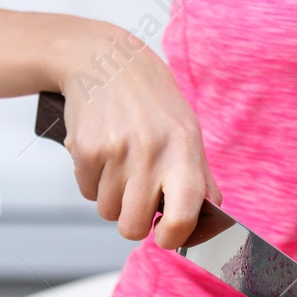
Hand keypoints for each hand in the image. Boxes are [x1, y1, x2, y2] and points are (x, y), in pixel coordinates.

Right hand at [56, 22, 219, 248]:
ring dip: (111, 197)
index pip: (183, 215)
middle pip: (133, 226)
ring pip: (106, 211)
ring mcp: (116, 150)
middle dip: (132, 220)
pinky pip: (86, 191)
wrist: (104, 59)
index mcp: (184, 148)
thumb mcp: (187, 130)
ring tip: (119, 164)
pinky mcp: (86, 149)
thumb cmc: (151, 101)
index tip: (166, 235)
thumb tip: (210, 223)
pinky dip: (92, 180)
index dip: (174, 237)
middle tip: (136, 196)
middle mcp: (151, 151)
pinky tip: (102, 152)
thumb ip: (200, 178)